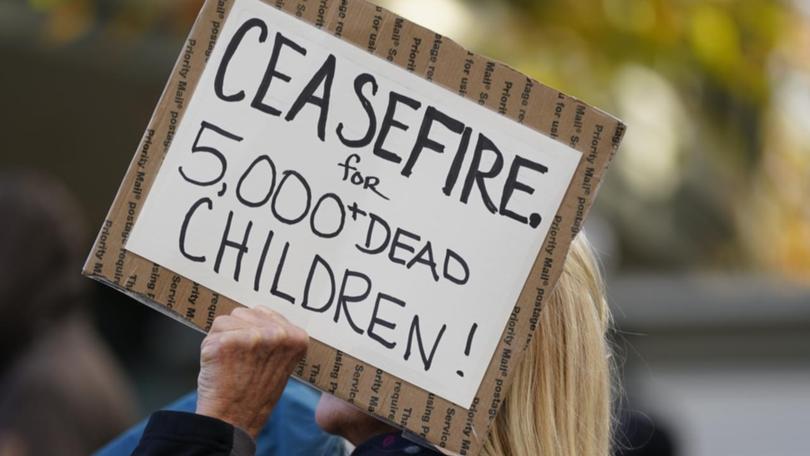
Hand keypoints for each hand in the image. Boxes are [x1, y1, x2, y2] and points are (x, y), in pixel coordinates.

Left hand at [195, 306, 308, 437]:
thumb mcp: (280, 361)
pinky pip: (212, 333)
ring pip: (226, 320)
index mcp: (297, 337)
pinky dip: (210, 349)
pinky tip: (220, 368)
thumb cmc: (254, 392)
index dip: (254, 332)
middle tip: (242, 363)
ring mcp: (253, 338)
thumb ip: (276, 335)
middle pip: (244, 313)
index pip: (263, 312)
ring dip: (224, 339)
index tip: (256, 356)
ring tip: (232, 365)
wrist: (234, 421)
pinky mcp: (228, 342)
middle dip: (238, 333)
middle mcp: (279, 334)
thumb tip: (256, 310)